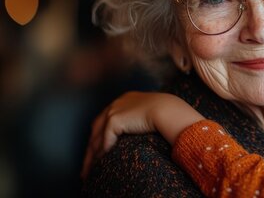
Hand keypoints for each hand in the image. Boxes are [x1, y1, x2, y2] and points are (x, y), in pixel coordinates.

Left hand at [80, 91, 202, 177]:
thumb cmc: (168, 114)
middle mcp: (117, 103)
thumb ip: (144, 121)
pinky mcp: (115, 119)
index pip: (106, 119)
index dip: (101, 135)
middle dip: (91, 148)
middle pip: (96, 128)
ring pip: (97, 137)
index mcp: (126, 100)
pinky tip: (103, 162)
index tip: (99, 149)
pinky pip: (105, 140)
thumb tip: (146, 133)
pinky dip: (103, 152)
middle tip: (88, 164)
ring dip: (92, 155)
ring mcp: (114, 110)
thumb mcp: (153, 115)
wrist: (169, 111)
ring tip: (91, 170)